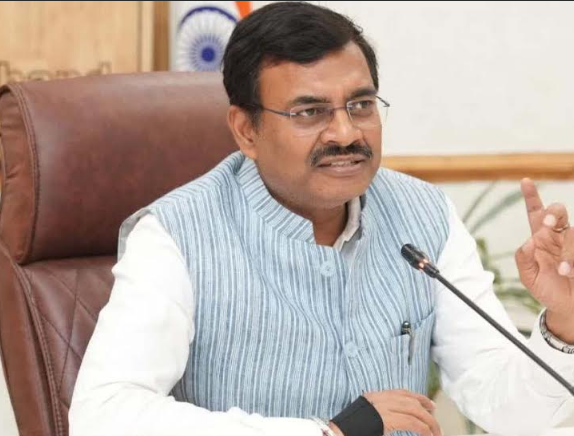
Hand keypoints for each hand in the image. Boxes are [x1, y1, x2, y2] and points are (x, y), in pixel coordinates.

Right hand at [329, 389, 440, 435]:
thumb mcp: (367, 418)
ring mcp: (383, 407)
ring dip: (429, 423)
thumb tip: (393, 420)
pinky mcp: (387, 419)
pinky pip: (413, 422)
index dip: (418, 397)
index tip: (429, 405)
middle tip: (436, 420)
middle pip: (411, 400)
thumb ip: (380, 416)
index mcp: (375, 397)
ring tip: (436, 433)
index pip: (401, 392)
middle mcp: (380, 398)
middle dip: (427, 409)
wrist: (336, 434)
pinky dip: (423, 429)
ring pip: (415, 410)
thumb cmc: (349, 430)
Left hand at [515, 178, 573, 342]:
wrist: (566, 308)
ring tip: (561, 271)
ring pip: (572, 234)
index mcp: (541, 238)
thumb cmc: (547, 289)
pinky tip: (568, 273)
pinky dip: (572, 263)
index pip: (536, 213)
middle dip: (552, 213)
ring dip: (567, 252)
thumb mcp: (528, 276)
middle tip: (545, 224)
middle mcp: (558, 236)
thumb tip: (528, 241)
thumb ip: (523, 258)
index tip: (525, 181)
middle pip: (558, 213)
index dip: (532, 197)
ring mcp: (573, 245)